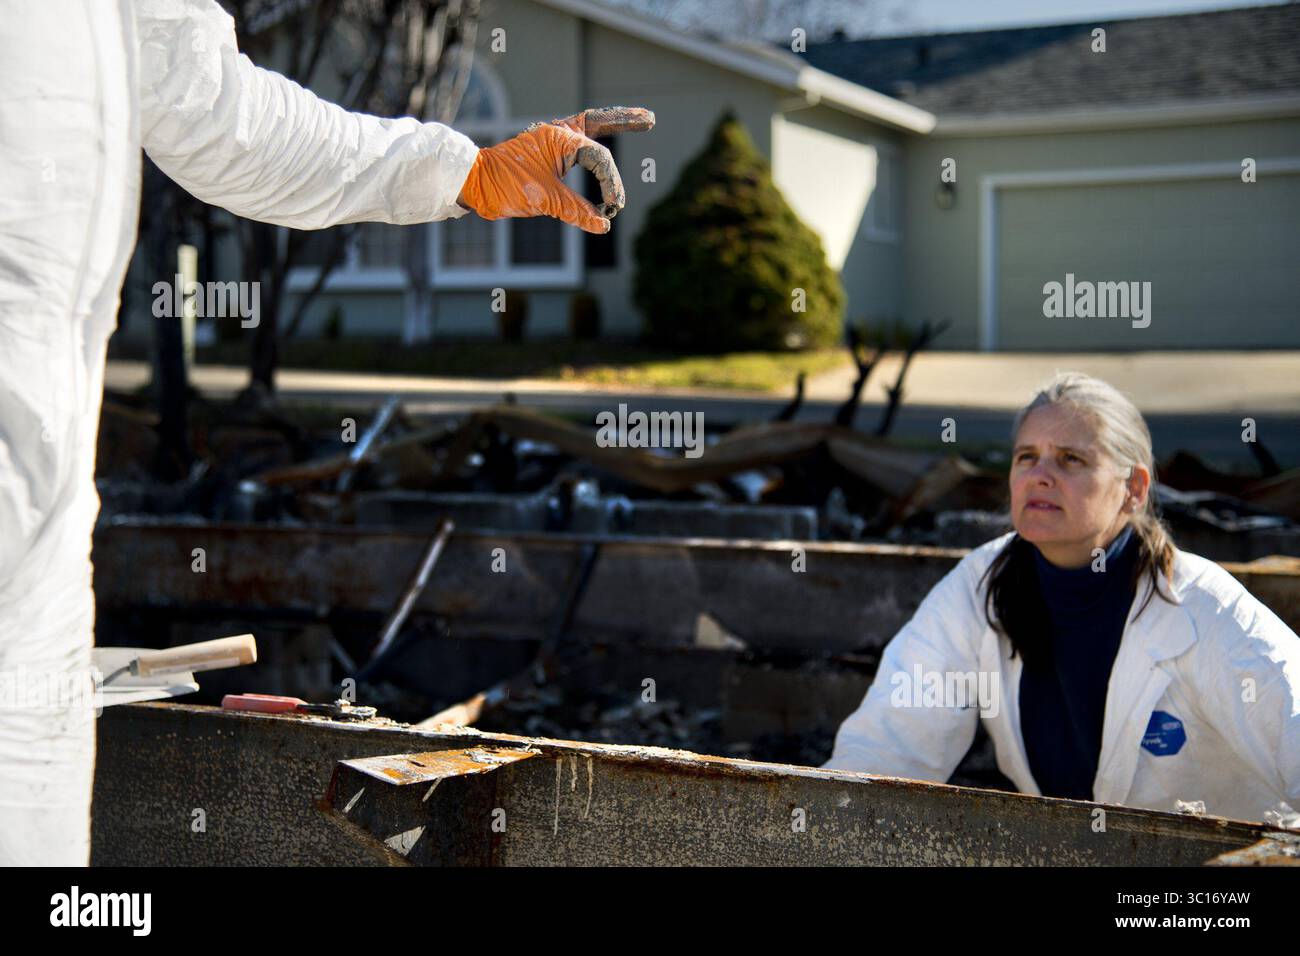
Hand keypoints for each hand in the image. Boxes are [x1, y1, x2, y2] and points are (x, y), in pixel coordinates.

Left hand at [456, 106, 654, 233]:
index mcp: (561, 138)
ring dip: (613, 126)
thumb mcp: (545, 199)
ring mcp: (554, 143)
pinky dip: (594, 149)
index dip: (611, 183)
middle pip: (601, 122)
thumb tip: (604, 225)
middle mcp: (559, 134)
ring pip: (590, 130)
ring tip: (638, 119)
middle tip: (650, 118)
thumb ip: (577, 211)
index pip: (599, 158)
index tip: (613, 208)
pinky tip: (604, 150)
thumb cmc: (505, 185)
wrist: (474, 184)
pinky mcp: (548, 156)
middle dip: (625, 120)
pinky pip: (578, 148)